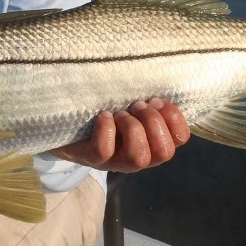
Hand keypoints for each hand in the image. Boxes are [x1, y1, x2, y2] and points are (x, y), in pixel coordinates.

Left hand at [53, 99, 189, 172]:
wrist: (65, 126)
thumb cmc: (103, 110)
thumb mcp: (129, 104)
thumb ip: (146, 99)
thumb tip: (157, 83)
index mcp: (151, 141)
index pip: (180, 140)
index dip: (175, 119)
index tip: (157, 100)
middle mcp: (137, 156)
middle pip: (164, 152)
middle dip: (153, 122)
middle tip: (136, 105)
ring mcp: (114, 161)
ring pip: (138, 157)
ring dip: (132, 128)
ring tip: (120, 113)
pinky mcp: (91, 158)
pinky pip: (104, 150)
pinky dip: (105, 129)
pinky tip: (102, 116)